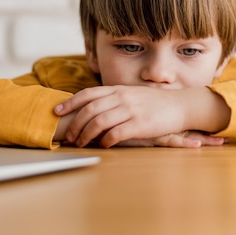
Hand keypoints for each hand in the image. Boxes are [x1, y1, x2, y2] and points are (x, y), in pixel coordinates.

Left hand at [54, 85, 225, 147]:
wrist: (179, 106)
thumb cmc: (153, 103)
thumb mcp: (131, 95)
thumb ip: (113, 99)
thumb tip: (91, 109)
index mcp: (118, 89)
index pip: (88, 94)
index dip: (70, 103)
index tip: (56, 111)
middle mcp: (122, 97)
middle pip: (90, 110)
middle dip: (75, 124)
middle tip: (70, 137)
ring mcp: (131, 110)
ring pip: (99, 122)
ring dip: (86, 135)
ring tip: (82, 143)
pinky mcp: (140, 124)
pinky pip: (115, 133)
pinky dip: (105, 141)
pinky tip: (103, 145)